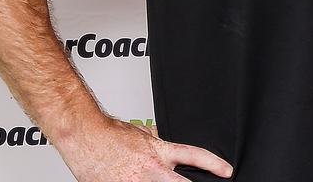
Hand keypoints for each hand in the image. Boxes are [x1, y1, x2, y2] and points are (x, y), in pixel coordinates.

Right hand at [58, 116, 232, 180]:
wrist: (85, 137)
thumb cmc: (110, 135)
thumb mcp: (142, 134)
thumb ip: (156, 144)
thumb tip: (163, 146)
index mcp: (160, 151)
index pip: (195, 156)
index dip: (215, 165)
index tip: (227, 171)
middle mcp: (152, 169)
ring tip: (157, 181)